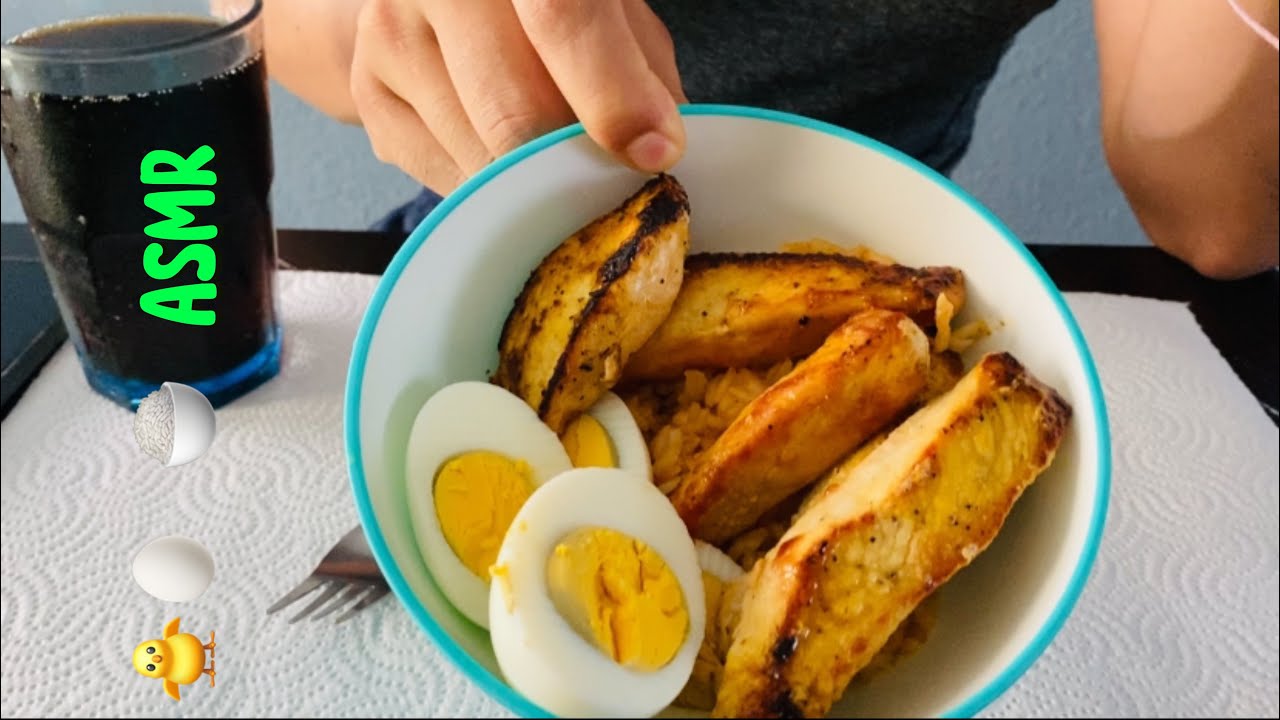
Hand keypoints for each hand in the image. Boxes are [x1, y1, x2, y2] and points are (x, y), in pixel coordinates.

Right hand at [349, 0, 687, 193]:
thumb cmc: (545, 7)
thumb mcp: (609, 11)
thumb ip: (640, 69)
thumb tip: (660, 144)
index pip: (562, 15)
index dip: (611, 94)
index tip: (652, 153)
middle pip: (513, 109)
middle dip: (572, 165)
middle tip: (607, 182)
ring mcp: (391, 32)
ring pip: (479, 155)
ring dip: (533, 184)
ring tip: (554, 165)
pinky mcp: (368, 91)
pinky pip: (445, 176)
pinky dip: (489, 188)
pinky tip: (502, 158)